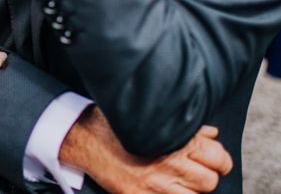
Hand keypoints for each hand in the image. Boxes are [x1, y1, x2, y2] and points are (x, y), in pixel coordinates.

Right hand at [61, 106, 231, 192]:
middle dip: (204, 174)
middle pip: (210, 180)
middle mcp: (170, 163)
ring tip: (176, 179)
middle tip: (192, 169)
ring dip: (189, 189)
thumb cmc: (116, 123)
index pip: (218, 157)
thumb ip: (185, 126)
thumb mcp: (150, 116)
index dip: (217, 158)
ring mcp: (156, 185)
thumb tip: (211, 134)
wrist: (85, 137)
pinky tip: (163, 187)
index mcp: (175, 139)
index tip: (210, 158)